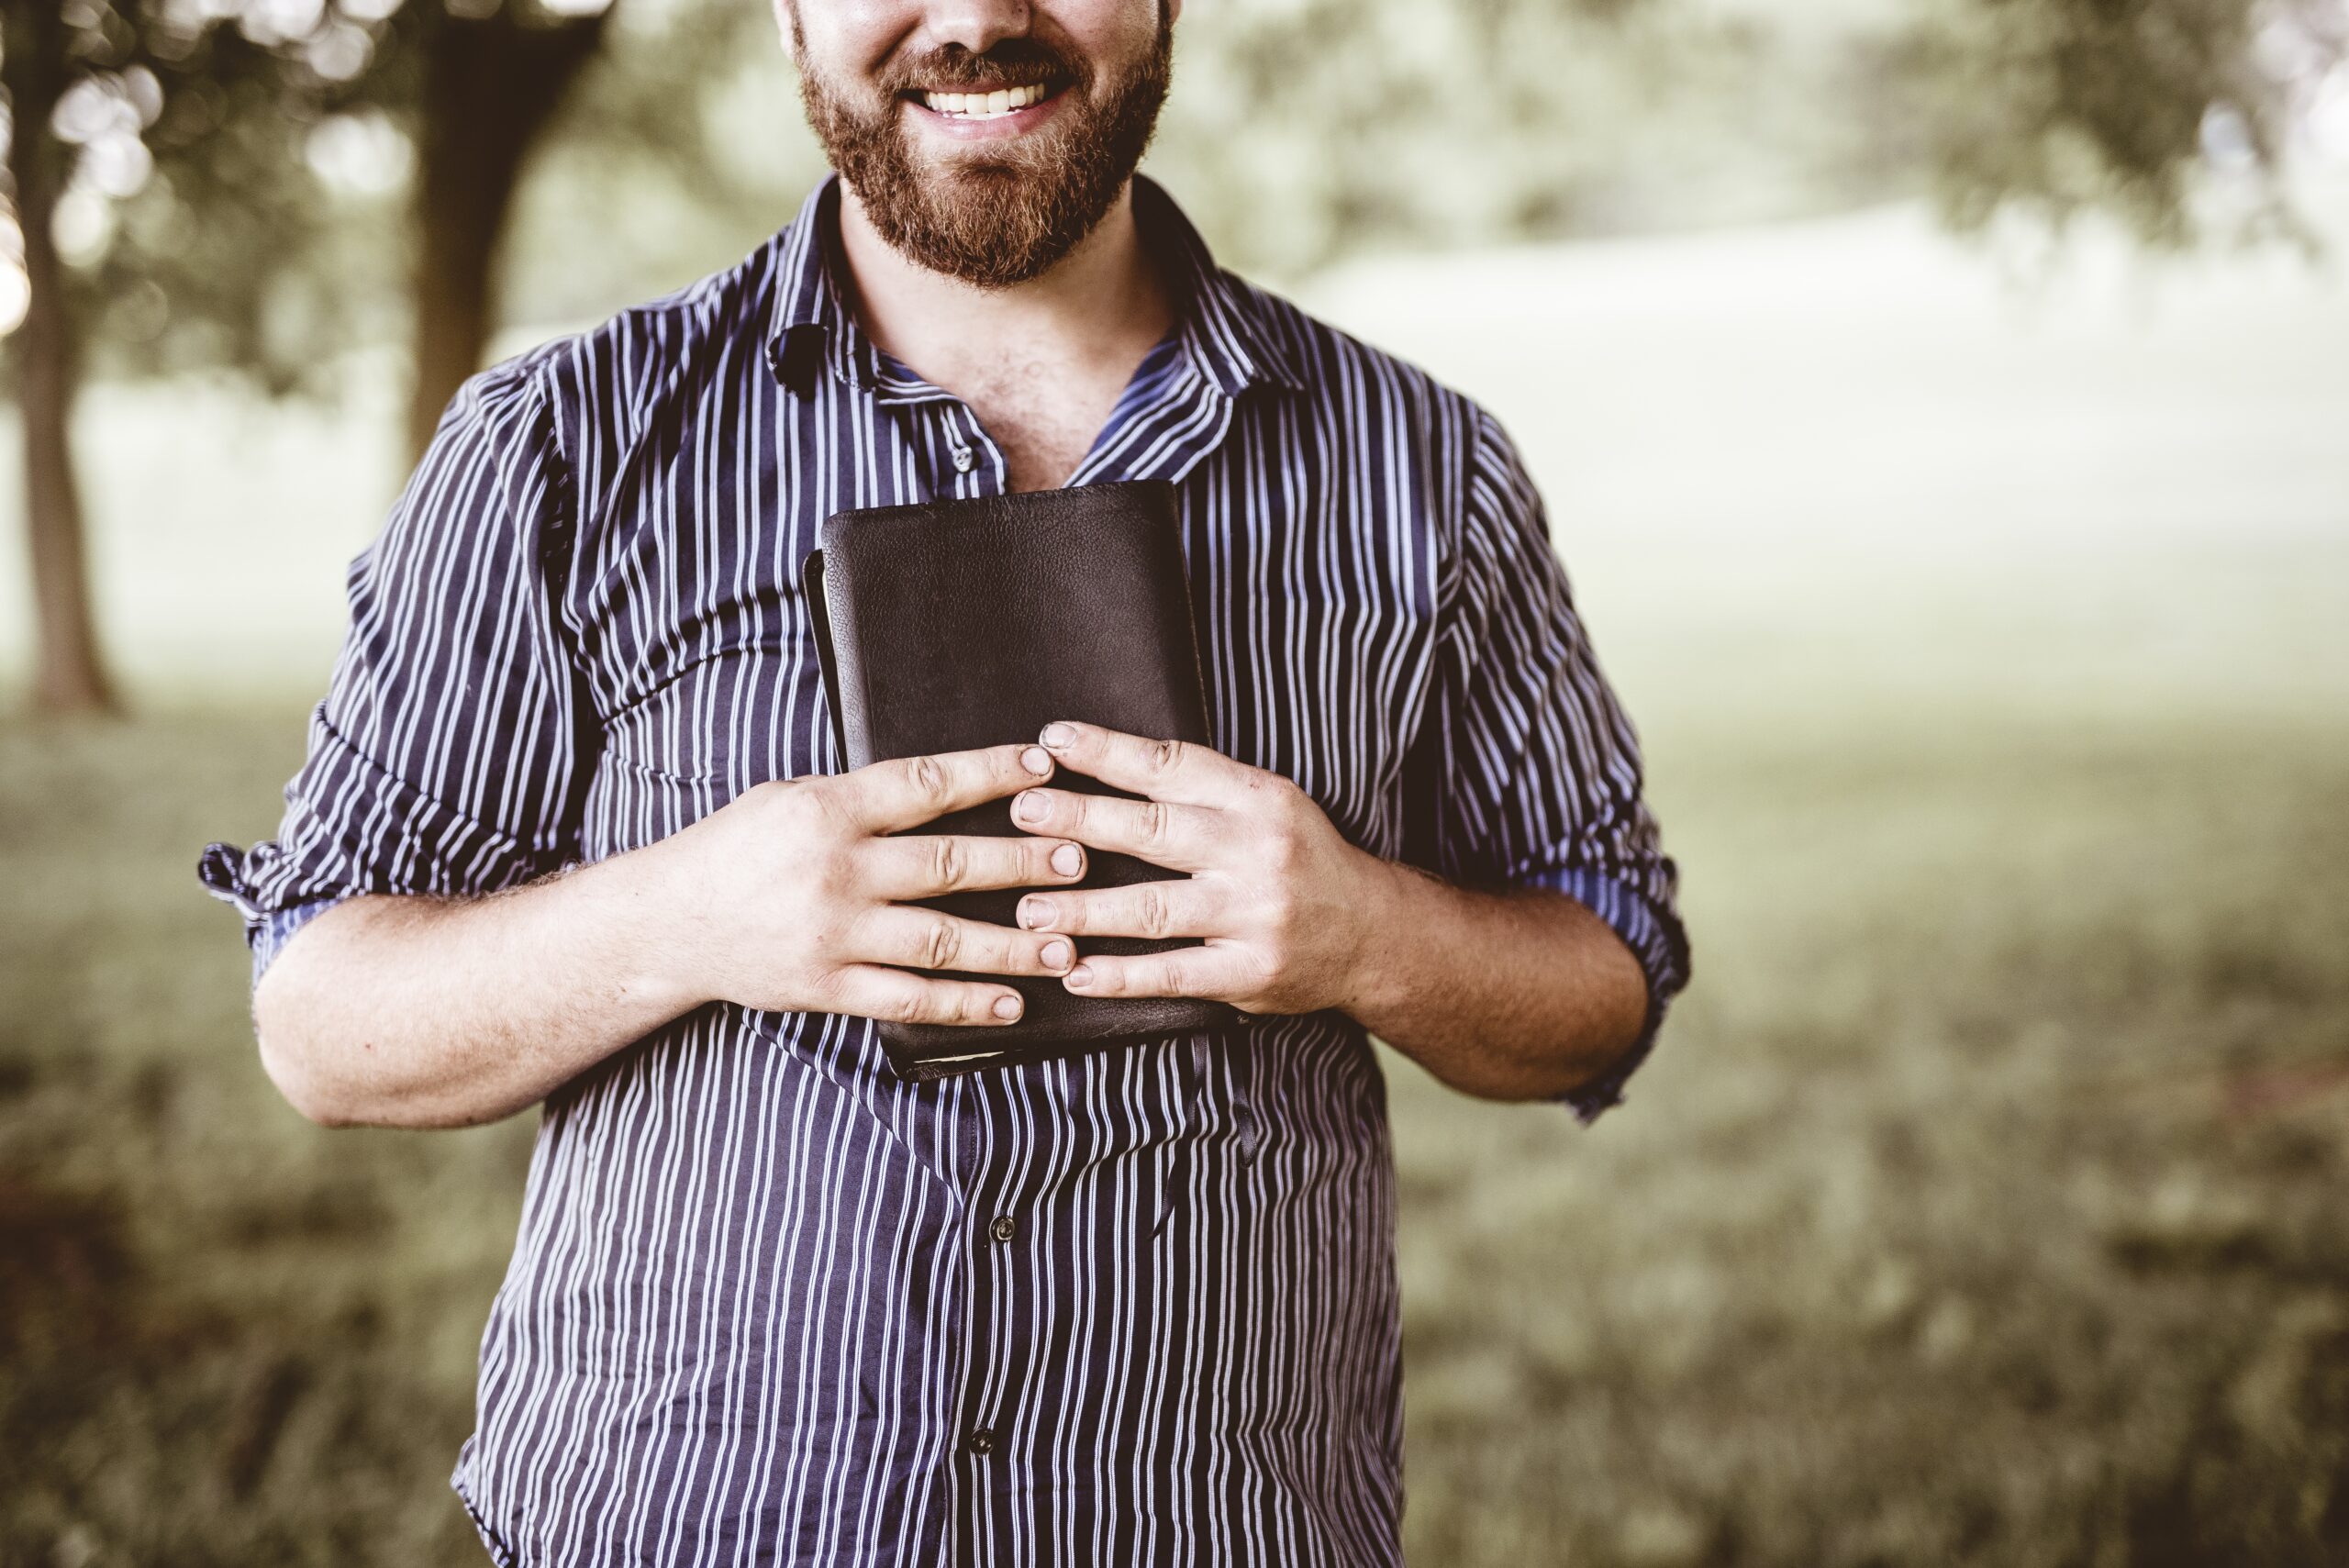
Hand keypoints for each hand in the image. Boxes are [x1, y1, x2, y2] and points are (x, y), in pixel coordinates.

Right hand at [652, 743, 1087, 1025]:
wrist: (667, 922)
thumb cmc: (740, 849)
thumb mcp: (791, 798)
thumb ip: (865, 798)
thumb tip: (952, 785)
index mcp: (827, 810)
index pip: (926, 785)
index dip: (990, 774)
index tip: (1044, 766)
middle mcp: (834, 870)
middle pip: (947, 865)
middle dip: (1022, 864)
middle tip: (1080, 860)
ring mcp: (832, 934)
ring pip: (940, 940)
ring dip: (1011, 945)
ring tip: (1066, 946)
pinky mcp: (825, 987)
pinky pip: (908, 998)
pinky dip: (964, 1003)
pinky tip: (1010, 1004)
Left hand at [1005, 721, 1392, 1015]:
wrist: (1372, 933)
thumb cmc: (1299, 859)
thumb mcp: (1266, 803)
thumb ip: (1201, 788)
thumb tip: (1105, 762)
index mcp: (1257, 798)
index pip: (1171, 766)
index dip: (1107, 752)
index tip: (1052, 740)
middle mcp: (1256, 851)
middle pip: (1153, 830)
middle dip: (1080, 820)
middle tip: (1022, 813)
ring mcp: (1254, 914)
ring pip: (1153, 907)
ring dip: (1083, 908)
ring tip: (1028, 905)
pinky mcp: (1251, 971)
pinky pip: (1174, 973)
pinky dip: (1119, 976)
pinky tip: (1075, 972)